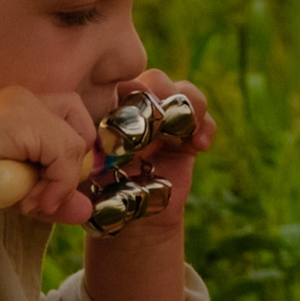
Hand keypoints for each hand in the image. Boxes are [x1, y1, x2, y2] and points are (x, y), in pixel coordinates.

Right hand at [0, 86, 96, 223]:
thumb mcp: (22, 189)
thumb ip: (55, 196)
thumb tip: (87, 211)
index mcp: (21, 107)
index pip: (69, 118)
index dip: (72, 153)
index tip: (55, 187)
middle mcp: (24, 98)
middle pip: (78, 117)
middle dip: (75, 158)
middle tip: (51, 190)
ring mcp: (25, 105)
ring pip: (74, 141)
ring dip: (62, 180)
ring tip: (33, 202)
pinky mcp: (26, 119)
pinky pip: (64, 152)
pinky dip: (57, 182)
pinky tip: (30, 201)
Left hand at [108, 69, 216, 230]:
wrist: (134, 220)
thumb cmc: (103, 197)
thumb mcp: (92, 177)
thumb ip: (94, 159)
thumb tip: (95, 148)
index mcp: (111, 113)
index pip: (119, 85)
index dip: (129, 90)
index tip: (135, 108)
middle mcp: (140, 110)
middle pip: (154, 80)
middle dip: (162, 92)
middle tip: (162, 116)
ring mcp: (167, 121)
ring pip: (183, 91)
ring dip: (189, 103)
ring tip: (189, 126)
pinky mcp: (189, 137)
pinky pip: (205, 119)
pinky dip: (207, 126)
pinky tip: (201, 145)